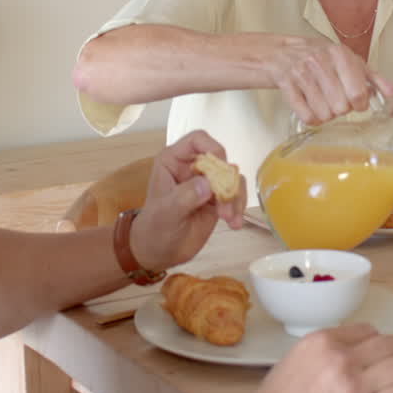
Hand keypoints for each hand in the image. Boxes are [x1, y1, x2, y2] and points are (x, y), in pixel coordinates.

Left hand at [130, 131, 246, 271]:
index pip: (197, 140)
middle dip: (227, 181)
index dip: (212, 148)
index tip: (221, 168)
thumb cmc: (154, 228)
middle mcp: (192, 167)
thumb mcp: (165, 212)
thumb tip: (207, 185)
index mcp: (174, 160)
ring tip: (229, 219)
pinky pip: (235, 195)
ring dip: (235, 197)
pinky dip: (238, 207)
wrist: (159, 252)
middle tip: (225, 205)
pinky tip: (234, 224)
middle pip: (220, 159)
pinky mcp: (217, 199)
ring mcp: (206, 183)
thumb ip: (184, 197)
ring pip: (232, 178)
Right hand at [247, 324, 392, 392]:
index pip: (368, 330)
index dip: (374, 342)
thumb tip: (362, 348)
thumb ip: (329, 348)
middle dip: (389, 357)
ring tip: (385, 387)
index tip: (373, 351)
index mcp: (321, 342)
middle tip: (384, 368)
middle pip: (389, 346)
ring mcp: (355, 389)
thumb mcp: (297, 358)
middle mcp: (341, 360)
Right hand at [267, 36, 392, 125]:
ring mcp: (301, 72)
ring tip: (321, 103)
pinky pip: (306, 116)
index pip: (358, 92)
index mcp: (339, 53)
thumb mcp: (345, 60)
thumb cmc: (314, 57)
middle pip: (342, 106)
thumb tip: (392, 93)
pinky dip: (311, 119)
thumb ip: (370, 76)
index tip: (355, 102)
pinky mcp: (285, 84)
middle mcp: (320, 60)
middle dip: (340, 109)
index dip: (360, 104)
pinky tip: (310, 109)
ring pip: (324, 113)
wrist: (276, 53)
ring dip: (325, 115)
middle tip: (334, 101)